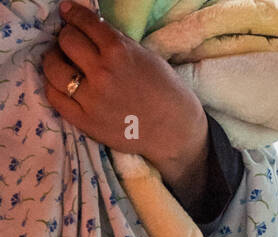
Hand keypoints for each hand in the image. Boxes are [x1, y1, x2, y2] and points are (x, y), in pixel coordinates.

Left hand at [42, 2, 208, 202]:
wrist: (174, 131)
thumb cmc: (165, 91)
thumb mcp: (144, 56)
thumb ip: (116, 42)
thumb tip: (90, 28)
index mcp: (118, 51)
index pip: (83, 22)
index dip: (72, 14)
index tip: (67, 13)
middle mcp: (101, 72)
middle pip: (66, 41)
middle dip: (67, 38)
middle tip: (71, 44)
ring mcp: (91, 99)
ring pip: (53, 68)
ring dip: (54, 60)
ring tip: (61, 63)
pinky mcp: (85, 121)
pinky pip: (55, 97)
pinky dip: (54, 86)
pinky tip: (62, 84)